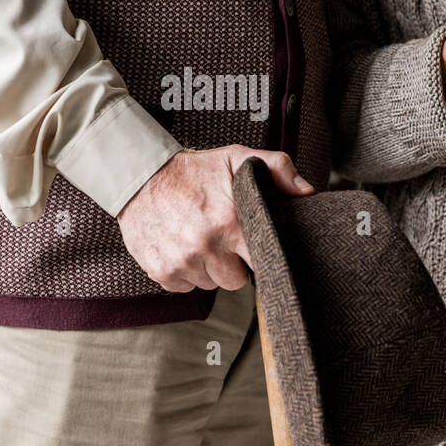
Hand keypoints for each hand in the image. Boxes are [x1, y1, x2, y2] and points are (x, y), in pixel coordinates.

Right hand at [117, 146, 312, 292]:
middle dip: (231, 263)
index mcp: (228, 222)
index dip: (259, 255)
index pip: (260, 262)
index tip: (251, 245)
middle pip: (234, 280)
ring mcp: (180, 261)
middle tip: (221, 238)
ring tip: (199, 239)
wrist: (139, 175)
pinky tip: (181, 247)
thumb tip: (306, 192)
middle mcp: (204, 245)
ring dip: (207, 267)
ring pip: (209, 284)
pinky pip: (185, 286)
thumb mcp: (236, 159)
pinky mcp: (161, 271)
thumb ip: (277, 169)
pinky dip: (185, 272)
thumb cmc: (192, 170)